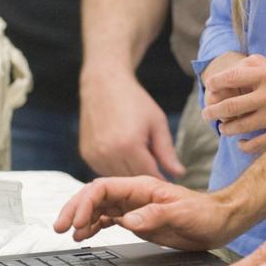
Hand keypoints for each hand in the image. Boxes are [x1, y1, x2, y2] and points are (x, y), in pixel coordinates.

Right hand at [53, 175, 233, 250]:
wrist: (220, 220)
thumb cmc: (205, 213)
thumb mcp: (182, 213)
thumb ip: (154, 215)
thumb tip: (127, 220)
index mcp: (142, 186)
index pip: (104, 187)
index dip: (86, 202)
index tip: (78, 221)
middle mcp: (135, 194)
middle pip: (95, 195)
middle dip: (76, 209)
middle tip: (60, 226)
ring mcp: (134, 206)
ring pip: (99, 207)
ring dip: (82, 218)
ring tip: (68, 233)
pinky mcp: (137, 219)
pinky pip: (108, 219)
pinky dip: (94, 227)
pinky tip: (84, 236)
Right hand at [79, 65, 184, 179]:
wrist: (103, 84)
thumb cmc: (134, 100)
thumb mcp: (157, 122)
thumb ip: (167, 152)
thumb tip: (179, 174)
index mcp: (129, 146)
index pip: (149, 175)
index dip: (161, 179)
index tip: (170, 181)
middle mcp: (109, 153)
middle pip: (133, 178)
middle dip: (146, 176)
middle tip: (158, 171)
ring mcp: (94, 155)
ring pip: (118, 177)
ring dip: (130, 174)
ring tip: (141, 161)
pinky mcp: (86, 154)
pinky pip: (105, 170)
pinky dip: (116, 168)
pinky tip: (125, 156)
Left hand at [204, 55, 265, 153]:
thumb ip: (256, 67)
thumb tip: (230, 74)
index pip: (232, 77)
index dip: (215, 82)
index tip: (209, 87)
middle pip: (230, 106)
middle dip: (212, 111)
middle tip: (206, 114)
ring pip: (239, 127)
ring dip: (226, 129)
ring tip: (222, 128)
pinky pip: (255, 144)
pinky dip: (244, 145)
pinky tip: (241, 142)